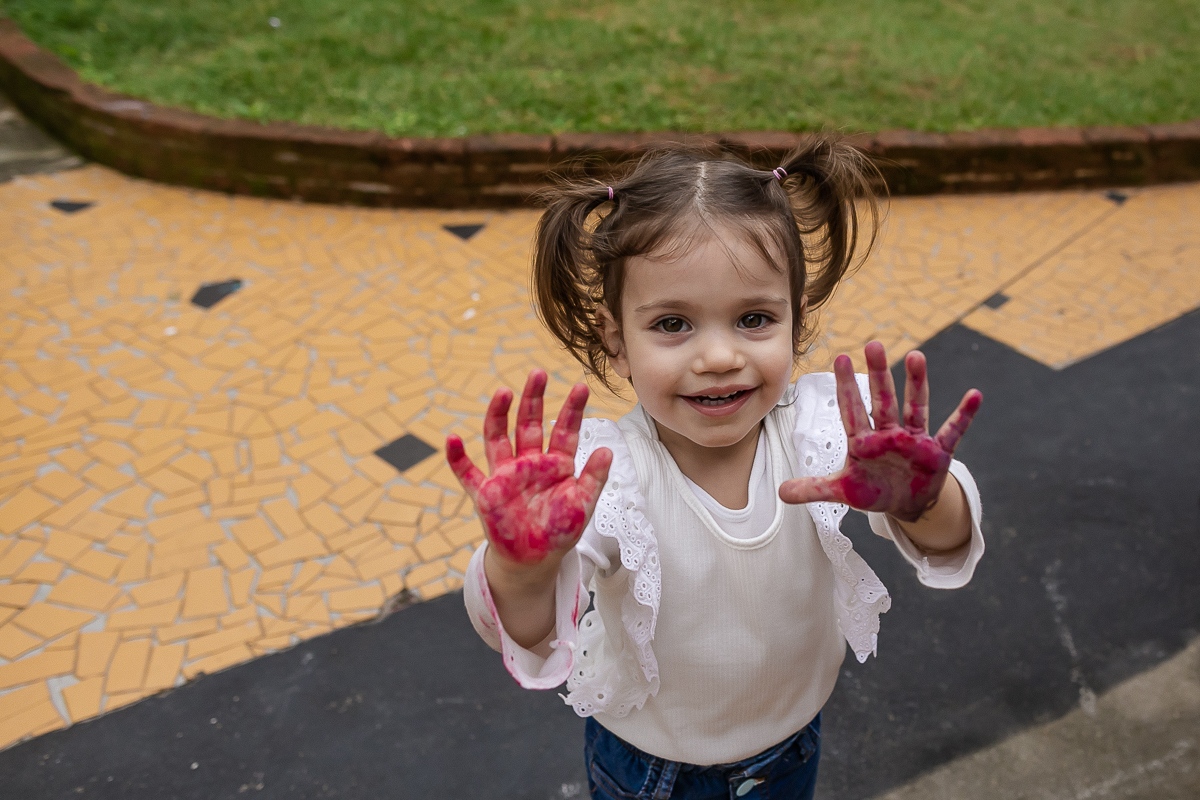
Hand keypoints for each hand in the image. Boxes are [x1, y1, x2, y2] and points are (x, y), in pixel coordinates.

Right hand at [446, 370, 611, 565]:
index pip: (564, 429)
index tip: (581, 387)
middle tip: (538, 373)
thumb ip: (593, 478)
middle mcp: (528, 463)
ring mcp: (505, 475)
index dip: (572, 409)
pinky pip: (467, 473)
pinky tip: (452, 439)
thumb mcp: (583, 505)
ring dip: (498, 415)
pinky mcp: (485, 494)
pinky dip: (457, 458)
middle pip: (529, 423)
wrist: (535, 561)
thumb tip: (607, 449)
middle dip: (533, 399)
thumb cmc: (560, 531)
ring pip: (498, 438)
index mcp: (555, 464)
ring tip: (503, 392)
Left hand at [779, 341, 981, 522]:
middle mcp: (889, 434)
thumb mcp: (842, 492)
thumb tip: (780, 493)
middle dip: (879, 374)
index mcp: (863, 441)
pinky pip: (952, 431)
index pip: (852, 408)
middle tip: (874, 344)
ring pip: (915, 407)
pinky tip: (974, 395)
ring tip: (917, 356)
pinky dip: (964, 415)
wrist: (905, 504)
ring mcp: (914, 440)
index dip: (848, 386)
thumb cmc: (873, 490)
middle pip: (883, 399)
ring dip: (917, 383)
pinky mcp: (937, 453)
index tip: (842, 357)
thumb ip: (813, 489)